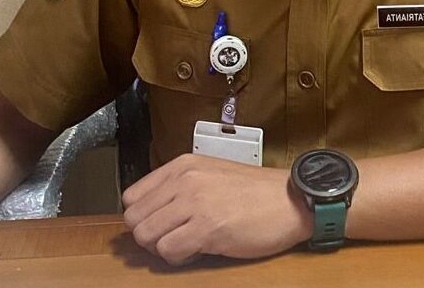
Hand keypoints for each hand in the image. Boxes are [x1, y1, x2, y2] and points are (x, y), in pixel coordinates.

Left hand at [121, 153, 311, 264]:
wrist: (291, 200)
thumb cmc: (256, 192)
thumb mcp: (211, 174)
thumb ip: (180, 187)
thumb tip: (151, 212)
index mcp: (183, 165)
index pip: (132, 196)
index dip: (142, 217)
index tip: (158, 225)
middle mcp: (185, 180)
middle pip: (134, 219)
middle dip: (150, 236)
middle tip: (172, 239)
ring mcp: (195, 202)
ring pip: (146, 236)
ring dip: (162, 248)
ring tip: (185, 244)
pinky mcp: (208, 227)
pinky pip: (169, 251)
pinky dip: (178, 258)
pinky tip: (197, 251)